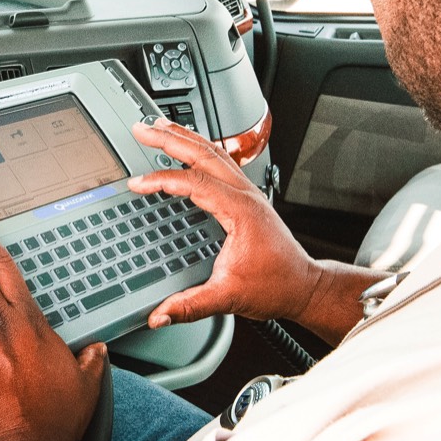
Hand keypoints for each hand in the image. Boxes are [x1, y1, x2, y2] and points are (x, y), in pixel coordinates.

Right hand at [128, 118, 322, 328]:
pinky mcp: (247, 197)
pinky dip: (199, 149)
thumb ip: (190, 306)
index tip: (137, 184)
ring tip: (160, 127)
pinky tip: (187, 149)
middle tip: (142, 129)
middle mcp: (245, 194)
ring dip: (185, 137)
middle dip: (170, 138)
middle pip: (204, 153)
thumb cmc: (276, 287)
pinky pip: (220, 162)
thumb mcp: (228, 298)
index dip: (162, 180)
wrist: (303, 287)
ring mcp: (248, 192)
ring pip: (214, 151)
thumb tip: (159, 313)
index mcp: (240, 210)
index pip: (194, 182)